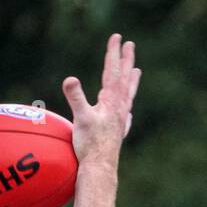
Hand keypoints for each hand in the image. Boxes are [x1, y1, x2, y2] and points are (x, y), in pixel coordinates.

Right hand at [62, 33, 141, 164]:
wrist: (100, 169)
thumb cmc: (90, 145)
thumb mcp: (81, 118)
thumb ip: (76, 98)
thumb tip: (70, 79)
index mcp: (110, 101)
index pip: (112, 71)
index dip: (113, 53)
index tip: (117, 37)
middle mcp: (119, 108)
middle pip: (124, 79)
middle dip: (126, 60)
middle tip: (130, 45)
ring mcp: (120, 120)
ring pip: (128, 95)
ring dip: (131, 81)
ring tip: (137, 71)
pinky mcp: (118, 133)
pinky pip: (125, 115)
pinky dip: (127, 108)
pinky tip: (128, 112)